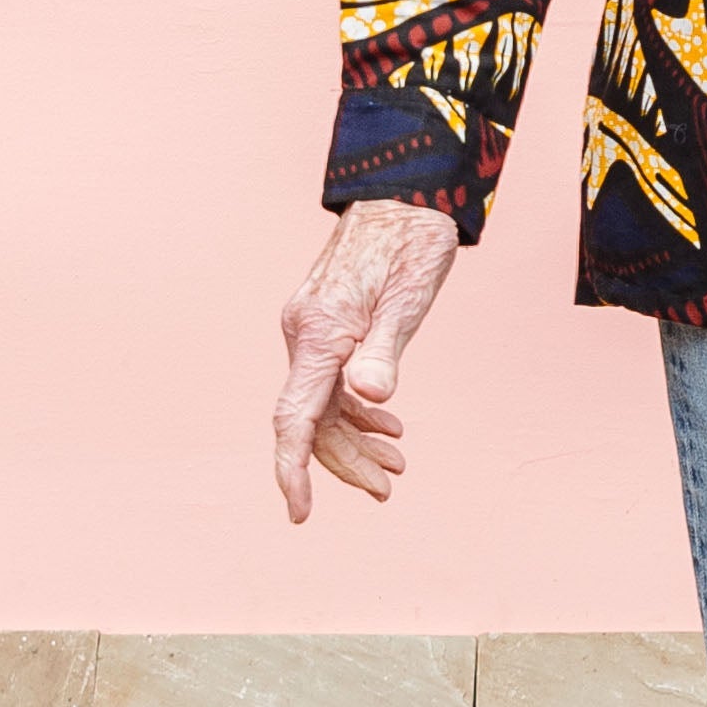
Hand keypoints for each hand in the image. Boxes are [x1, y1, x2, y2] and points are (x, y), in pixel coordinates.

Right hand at [274, 202, 458, 522]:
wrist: (406, 191)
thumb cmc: (413, 239)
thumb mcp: (410, 295)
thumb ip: (387, 349)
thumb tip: (370, 399)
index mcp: (319, 333)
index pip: (295, 419)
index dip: (293, 471)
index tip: (299, 515)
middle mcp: (305, 333)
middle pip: (313, 420)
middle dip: (345, 462)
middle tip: (387, 490)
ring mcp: (314, 329)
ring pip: (324, 404)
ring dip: (356, 440)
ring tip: (397, 466)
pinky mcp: (329, 323)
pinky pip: (332, 381)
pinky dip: (358, 410)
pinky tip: (388, 427)